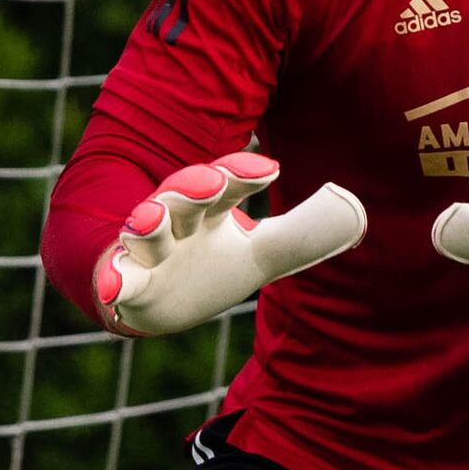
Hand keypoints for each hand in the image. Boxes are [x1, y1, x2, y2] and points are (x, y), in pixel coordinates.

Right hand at [93, 152, 367, 336]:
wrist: (147, 300)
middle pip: (182, 193)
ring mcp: (146, 252)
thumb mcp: (259, 253)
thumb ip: (303, 234)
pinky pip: (114, 281)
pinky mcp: (123, 285)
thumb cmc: (203, 265)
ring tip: (149, 219)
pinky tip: (112, 291)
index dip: (243, 173)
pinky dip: (113, 283)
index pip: (226, 181)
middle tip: (210, 183)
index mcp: (208, 209)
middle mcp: (174, 221)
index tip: (270, 169)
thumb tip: (355, 212)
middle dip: (194, 185)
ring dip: (147, 222)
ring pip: (144, 229)